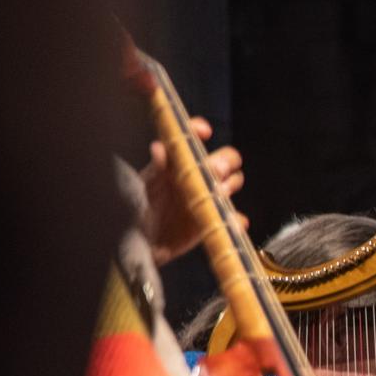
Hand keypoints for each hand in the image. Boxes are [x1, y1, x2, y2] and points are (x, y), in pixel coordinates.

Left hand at [140, 116, 247, 264]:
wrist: (142, 245)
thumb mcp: (144, 187)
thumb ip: (156, 168)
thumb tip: (159, 148)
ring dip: (230, 185)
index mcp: (179, 162)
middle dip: (224, 161)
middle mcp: (197, 175)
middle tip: (215, 171)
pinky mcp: (215, 219)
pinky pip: (234, 216)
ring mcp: (208, 196)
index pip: (193, 138)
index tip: (204, 132)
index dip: (200, 130)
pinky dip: (236, 219)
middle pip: (225, 159)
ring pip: (233, 182)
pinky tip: (230, 220)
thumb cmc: (139, 210)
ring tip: (217, 194)